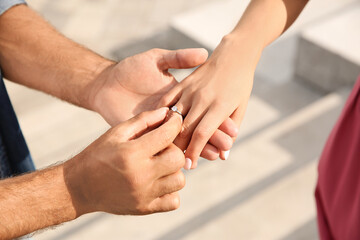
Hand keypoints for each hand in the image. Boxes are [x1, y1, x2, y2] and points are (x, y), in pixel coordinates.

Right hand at [63, 108, 185, 214]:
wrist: (79, 187)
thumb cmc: (98, 155)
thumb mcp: (116, 133)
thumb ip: (143, 120)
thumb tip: (167, 112)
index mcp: (132, 153)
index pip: (167, 135)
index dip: (175, 124)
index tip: (174, 121)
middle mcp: (140, 175)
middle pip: (178, 159)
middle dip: (174, 149)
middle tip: (162, 148)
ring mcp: (144, 195)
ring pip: (179, 181)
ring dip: (173, 171)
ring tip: (159, 166)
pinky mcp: (144, 209)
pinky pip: (174, 201)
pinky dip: (171, 191)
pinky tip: (158, 183)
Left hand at [89, 48, 237, 161]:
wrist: (106, 83)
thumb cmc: (130, 68)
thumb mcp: (156, 59)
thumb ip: (179, 58)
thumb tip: (204, 52)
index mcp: (179, 99)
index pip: (203, 111)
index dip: (218, 119)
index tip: (233, 126)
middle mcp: (172, 115)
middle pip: (198, 127)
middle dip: (214, 136)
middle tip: (228, 146)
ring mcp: (159, 126)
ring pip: (185, 139)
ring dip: (201, 148)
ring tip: (216, 156)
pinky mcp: (146, 134)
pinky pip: (164, 144)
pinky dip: (178, 151)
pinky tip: (190, 158)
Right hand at [158, 36, 260, 167]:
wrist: (234, 55)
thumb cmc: (241, 85)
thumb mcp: (241, 108)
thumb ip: (231, 132)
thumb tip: (223, 156)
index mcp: (219, 106)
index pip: (201, 134)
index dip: (194, 153)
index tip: (189, 166)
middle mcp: (203, 98)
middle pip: (184, 128)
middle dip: (180, 148)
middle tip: (177, 161)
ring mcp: (191, 89)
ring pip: (173, 116)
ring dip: (169, 134)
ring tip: (168, 147)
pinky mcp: (184, 82)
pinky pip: (168, 100)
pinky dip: (162, 113)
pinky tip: (160, 125)